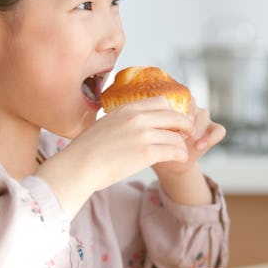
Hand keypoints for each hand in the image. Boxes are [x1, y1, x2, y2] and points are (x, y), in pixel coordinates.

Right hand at [37, 96, 193, 215]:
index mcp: (127, 109)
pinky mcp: (147, 153)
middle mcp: (138, 118)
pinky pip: (174, 150)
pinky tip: (180, 158)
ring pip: (176, 135)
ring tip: (182, 150)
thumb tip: (126, 125)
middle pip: (174, 116)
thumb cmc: (86, 150)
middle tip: (188, 132)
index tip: (174, 120)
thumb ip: (121, 121)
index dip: (171, 111)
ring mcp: (143, 135)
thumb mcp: (104, 124)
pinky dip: (181, 154)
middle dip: (185, 124)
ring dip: (182, 143)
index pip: (161, 101)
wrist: (79, 166)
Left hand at [151, 99, 225, 204]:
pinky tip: (198, 147)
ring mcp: (201, 118)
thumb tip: (139, 119)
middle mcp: (188, 108)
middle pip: (191, 102)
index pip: (175, 95)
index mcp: (172, 104)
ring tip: (185, 141)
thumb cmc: (152, 146)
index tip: (162, 121)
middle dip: (183, 117)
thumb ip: (147, 125)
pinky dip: (210, 137)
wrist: (167, 163)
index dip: (170, 106)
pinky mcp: (212, 131)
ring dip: (195, 128)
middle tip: (176, 130)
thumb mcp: (146, 135)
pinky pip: (219, 130)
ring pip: (204, 114)